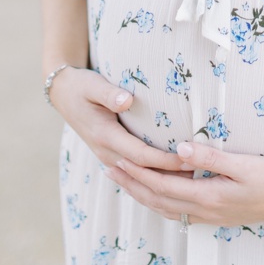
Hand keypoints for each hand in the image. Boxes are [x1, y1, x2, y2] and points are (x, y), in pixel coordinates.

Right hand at [50, 66, 189, 177]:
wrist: (63, 94)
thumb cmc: (82, 87)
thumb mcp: (92, 85)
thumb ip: (109, 93)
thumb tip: (126, 100)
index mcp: (105, 136)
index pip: (141, 155)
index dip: (165, 161)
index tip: (188, 159)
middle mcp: (106, 151)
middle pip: (144, 171)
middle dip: (171, 175)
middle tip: (200, 172)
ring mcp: (108, 156)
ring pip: (140, 175)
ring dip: (164, 178)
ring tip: (194, 178)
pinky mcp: (112, 155)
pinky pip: (135, 171)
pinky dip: (154, 175)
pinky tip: (174, 177)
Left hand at [105, 140, 263, 225]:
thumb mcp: (245, 163)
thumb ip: (211, 158)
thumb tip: (178, 149)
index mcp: (208, 197)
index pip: (163, 185)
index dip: (138, 174)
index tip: (118, 160)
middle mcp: (204, 211)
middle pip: (158, 200)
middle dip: (132, 185)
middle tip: (109, 171)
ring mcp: (211, 217)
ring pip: (166, 209)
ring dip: (143, 195)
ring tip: (126, 182)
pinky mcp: (218, 216)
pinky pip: (180, 213)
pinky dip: (162, 203)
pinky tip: (159, 197)